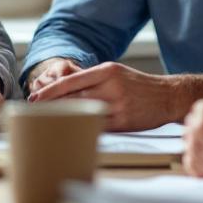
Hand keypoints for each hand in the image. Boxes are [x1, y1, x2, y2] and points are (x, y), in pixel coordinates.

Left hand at [26, 61, 189, 131]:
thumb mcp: (116, 73)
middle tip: (35, 113)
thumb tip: (63, 86)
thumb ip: (92, 79)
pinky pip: (98, 127)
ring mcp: (118, 105)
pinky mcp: (124, 121)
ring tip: (49, 123)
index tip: (34, 98)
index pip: (70, 81)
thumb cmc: (138, 85)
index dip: (49, 91)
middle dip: (52, 106)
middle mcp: (111, 86)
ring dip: (65, 118)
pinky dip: (83, 129)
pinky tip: (72, 131)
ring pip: (83, 113)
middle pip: (73, 98)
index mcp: (107, 71)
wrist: (168, 96)